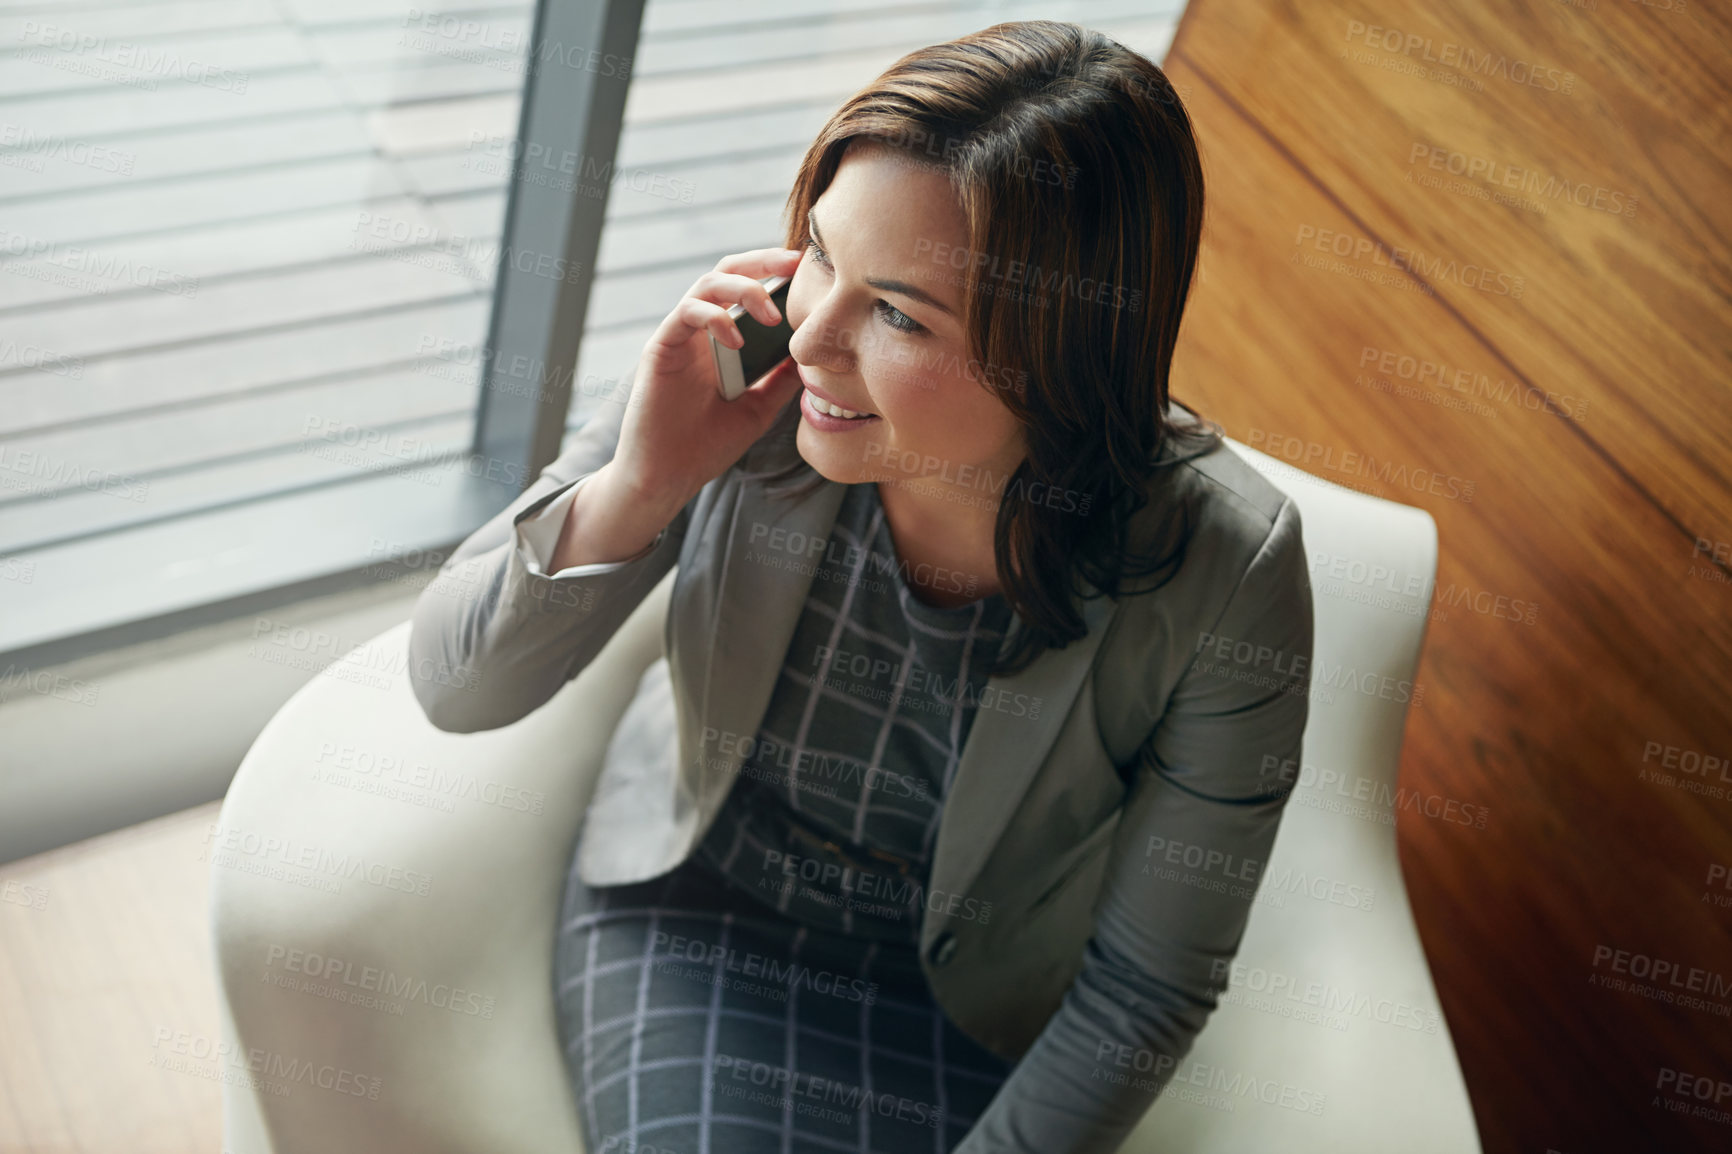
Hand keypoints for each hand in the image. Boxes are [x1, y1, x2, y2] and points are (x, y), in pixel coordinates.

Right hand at [609, 246, 805, 509]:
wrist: (668, 476)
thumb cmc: (706, 445)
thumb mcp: (758, 408)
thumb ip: (780, 380)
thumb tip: (814, 355)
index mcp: (723, 339)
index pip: (749, 288)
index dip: (777, 273)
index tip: (811, 272)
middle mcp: (701, 330)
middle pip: (729, 271)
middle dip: (764, 261)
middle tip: (797, 264)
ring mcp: (680, 336)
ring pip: (708, 283)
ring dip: (744, 288)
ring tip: (772, 314)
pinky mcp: (661, 347)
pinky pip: (686, 313)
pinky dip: (715, 318)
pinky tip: (736, 342)